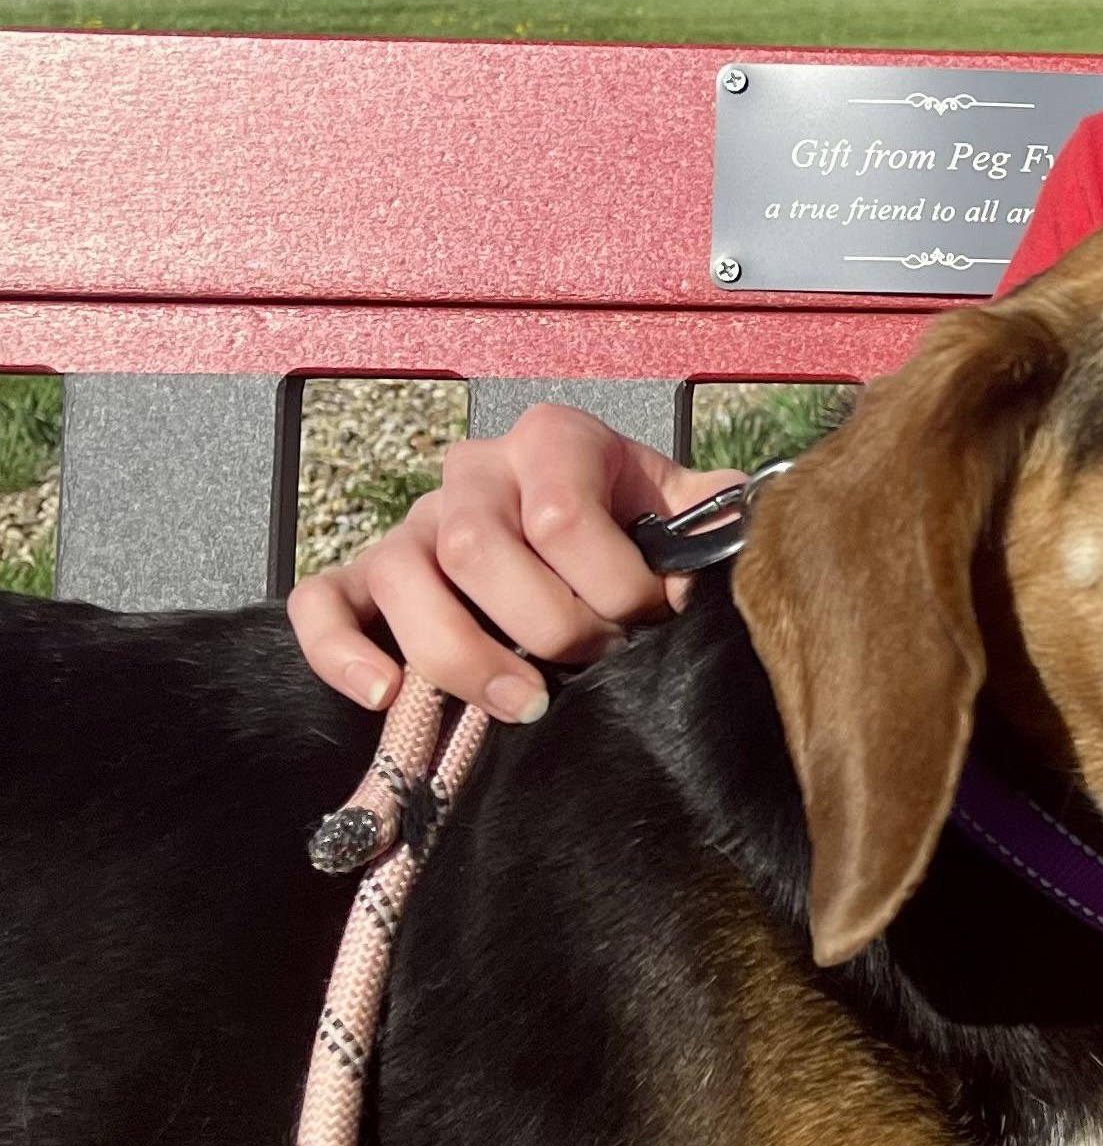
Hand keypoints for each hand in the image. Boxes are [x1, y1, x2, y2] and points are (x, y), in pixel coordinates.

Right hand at [287, 403, 743, 720]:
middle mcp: (473, 475)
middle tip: (595, 662)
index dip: (615, 584)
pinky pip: (322, 603)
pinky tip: (386, 695)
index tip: (652, 617)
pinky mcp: (365, 576)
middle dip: (547, 626)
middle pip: (478, 549)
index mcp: (552, 441)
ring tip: (525, 703)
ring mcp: (412, 525)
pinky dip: (341, 652)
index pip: (563, 515)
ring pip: (404, 578)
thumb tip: (738, 530)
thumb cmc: (631, 519)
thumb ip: (712, 511)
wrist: (582, 519)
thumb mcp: (679, 500)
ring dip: (465, 656)